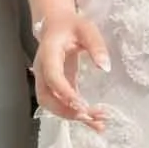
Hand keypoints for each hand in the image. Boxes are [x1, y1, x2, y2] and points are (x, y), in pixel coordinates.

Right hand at [32, 11, 110, 131]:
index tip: (82, 105)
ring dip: (72, 116)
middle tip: (90, 116)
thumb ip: (96, 45)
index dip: (65, 93)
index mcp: (48, 53)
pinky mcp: (56, 87)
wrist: (57, 25)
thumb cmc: (71, 25)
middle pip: (47, 97)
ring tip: (97, 122)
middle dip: (67, 111)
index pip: (53, 77)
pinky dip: (76, 115)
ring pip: (52, 105)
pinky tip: (95, 122)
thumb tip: (105, 67)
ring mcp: (47, 80)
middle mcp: (43, 70)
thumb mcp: (86, 29)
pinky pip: (62, 104)